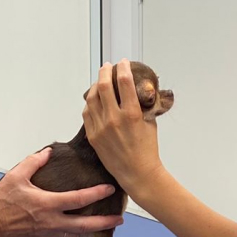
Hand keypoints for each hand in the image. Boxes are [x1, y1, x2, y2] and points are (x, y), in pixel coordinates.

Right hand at [0, 148, 122, 236]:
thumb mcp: (15, 176)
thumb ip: (34, 162)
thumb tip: (48, 152)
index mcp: (47, 204)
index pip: (78, 199)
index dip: (96, 193)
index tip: (110, 189)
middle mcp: (51, 221)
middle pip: (84, 225)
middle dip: (104, 223)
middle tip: (119, 220)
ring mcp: (47, 233)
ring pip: (76, 235)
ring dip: (92, 230)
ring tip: (105, 226)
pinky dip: (77, 234)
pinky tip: (82, 230)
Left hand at [82, 60, 163, 193]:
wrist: (138, 173)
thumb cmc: (147, 150)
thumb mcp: (150, 122)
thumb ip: (142, 105)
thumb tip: (138, 91)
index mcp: (132, 113)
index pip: (124, 82)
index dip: (123, 69)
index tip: (122, 63)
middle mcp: (114, 118)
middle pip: (103, 86)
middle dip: (105, 72)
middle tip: (107, 67)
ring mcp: (101, 127)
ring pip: (92, 98)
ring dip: (95, 85)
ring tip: (99, 81)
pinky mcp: (93, 135)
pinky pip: (87, 113)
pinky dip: (90, 103)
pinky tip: (94, 100)